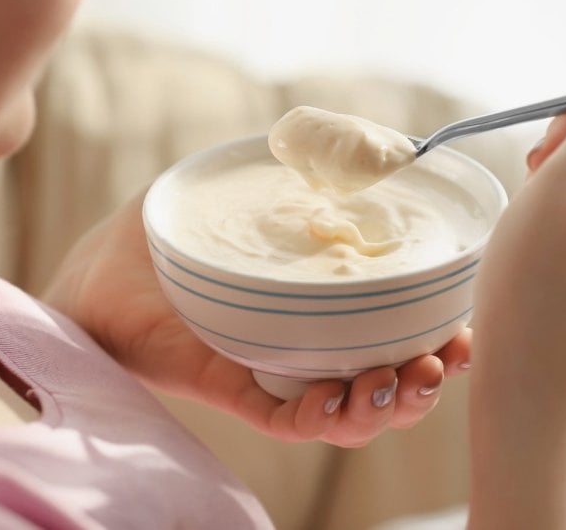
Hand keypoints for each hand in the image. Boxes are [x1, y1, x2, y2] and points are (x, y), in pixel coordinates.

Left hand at [42, 196, 470, 446]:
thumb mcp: (249, 190)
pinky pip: (284, 421)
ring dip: (388, 406)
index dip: (440, 338)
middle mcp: (308, 351)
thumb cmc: (175, 232)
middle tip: (445, 358)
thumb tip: (375, 143)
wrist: (98, 267)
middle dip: (429, 380)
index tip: (466, 326)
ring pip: (348, 414)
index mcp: (324, 312)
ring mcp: (272, 374)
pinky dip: (321, 418)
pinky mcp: (230, 388)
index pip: (397, 335)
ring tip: (403, 379)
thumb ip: (305, 168)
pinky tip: (342, 399)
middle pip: (387, 383)